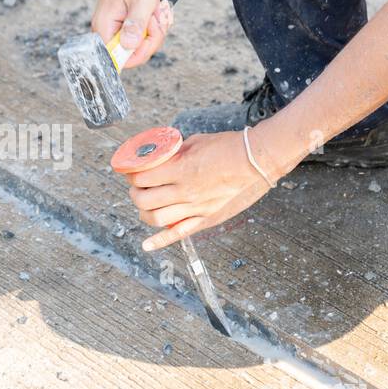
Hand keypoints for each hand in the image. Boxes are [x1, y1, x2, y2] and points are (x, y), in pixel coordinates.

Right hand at [90, 0, 174, 68]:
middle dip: (152, 37)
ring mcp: (116, 30)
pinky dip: (153, 26)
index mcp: (104, 27)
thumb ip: (136, 24)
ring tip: (156, 10)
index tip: (151, 30)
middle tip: (156, 16)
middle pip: (133, 54)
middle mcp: (106, 32)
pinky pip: (142, 37)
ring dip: (155, 30)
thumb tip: (128, 46)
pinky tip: (154, 12)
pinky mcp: (124, 27)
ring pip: (140, 46)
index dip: (140, 51)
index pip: (118, 59)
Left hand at [124, 126, 289, 251]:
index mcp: (181, 169)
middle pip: (144, 199)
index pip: (143, 177)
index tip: (131, 170)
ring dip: (144, 212)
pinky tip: (147, 245)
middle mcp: (185, 191)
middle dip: (134, 193)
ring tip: (145, 204)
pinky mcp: (206, 218)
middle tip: (137, 187)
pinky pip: (179, 233)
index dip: (131, 174)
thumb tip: (158, 157)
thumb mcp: (195, 142)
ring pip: (156, 218)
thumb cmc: (228, 147)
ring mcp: (196, 207)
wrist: (256, 161)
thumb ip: (174, 153)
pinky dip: (160, 241)